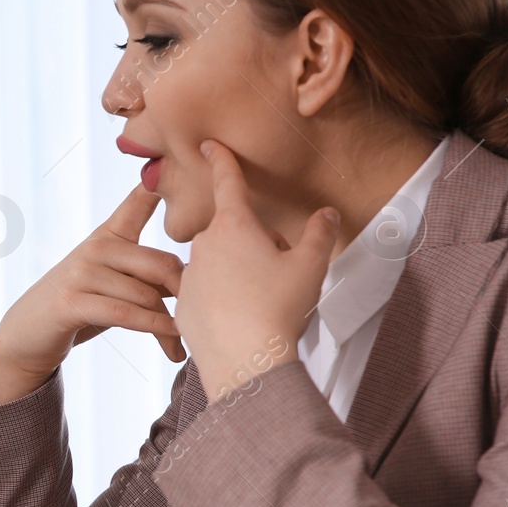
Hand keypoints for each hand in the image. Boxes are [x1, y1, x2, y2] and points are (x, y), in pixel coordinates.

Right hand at [0, 183, 184, 404]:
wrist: (28, 335)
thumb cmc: (81, 308)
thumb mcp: (113, 282)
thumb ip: (146, 272)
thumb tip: (195, 275)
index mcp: (108, 235)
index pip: (139, 201)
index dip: (161, 182)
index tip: (194, 157)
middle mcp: (96, 247)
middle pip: (160, 263)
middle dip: (186, 293)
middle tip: (204, 315)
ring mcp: (82, 272)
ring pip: (146, 296)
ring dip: (172, 326)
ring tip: (185, 342)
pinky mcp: (73, 301)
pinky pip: (127, 314)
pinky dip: (155, 331)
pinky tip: (173, 345)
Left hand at [176, 140, 339, 401]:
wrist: (245, 362)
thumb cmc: (278, 309)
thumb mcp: (311, 266)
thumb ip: (319, 233)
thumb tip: (326, 214)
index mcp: (234, 226)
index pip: (228, 182)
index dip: (221, 159)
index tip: (208, 144)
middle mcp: (203, 246)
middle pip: (233, 232)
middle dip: (255, 244)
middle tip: (279, 273)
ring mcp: (189, 276)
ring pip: (218, 264)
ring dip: (238, 273)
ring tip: (260, 302)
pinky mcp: (182, 306)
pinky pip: (206, 293)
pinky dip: (222, 300)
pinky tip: (241, 319)